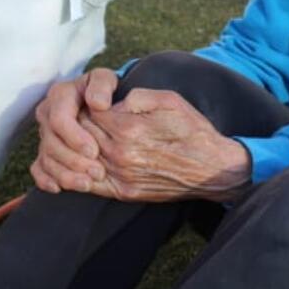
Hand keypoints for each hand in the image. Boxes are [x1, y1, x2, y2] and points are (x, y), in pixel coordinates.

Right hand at [30, 68, 116, 193]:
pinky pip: (38, 169)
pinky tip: (59, 189)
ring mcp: (44, 134)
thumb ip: (102, 85)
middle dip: (74, 160)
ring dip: (65, 174)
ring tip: (87, 185)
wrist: (100, 102)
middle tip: (97, 172)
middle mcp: (47, 114)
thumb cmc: (104, 90)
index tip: (94, 151)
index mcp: (60, 95)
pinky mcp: (44, 152)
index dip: (74, 137)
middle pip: (51, 143)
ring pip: (46, 159)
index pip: (59, 119)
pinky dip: (46, 180)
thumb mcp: (106, 79)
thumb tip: (97, 103)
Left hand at [78, 87, 251, 202]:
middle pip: (80, 135)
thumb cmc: (193, 131)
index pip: (88, 112)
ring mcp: (120, 176)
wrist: (212, 169)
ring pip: (80, 159)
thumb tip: (113, 102)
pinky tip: (83, 161)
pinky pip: (89, 183)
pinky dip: (79, 173)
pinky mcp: (123, 192)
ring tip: (82, 137)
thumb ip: (138, 95)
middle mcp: (120, 154)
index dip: (86, 104)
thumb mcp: (170, 100)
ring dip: (76, 148)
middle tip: (82, 117)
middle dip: (78, 124)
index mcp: (129, 128)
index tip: (92, 102)